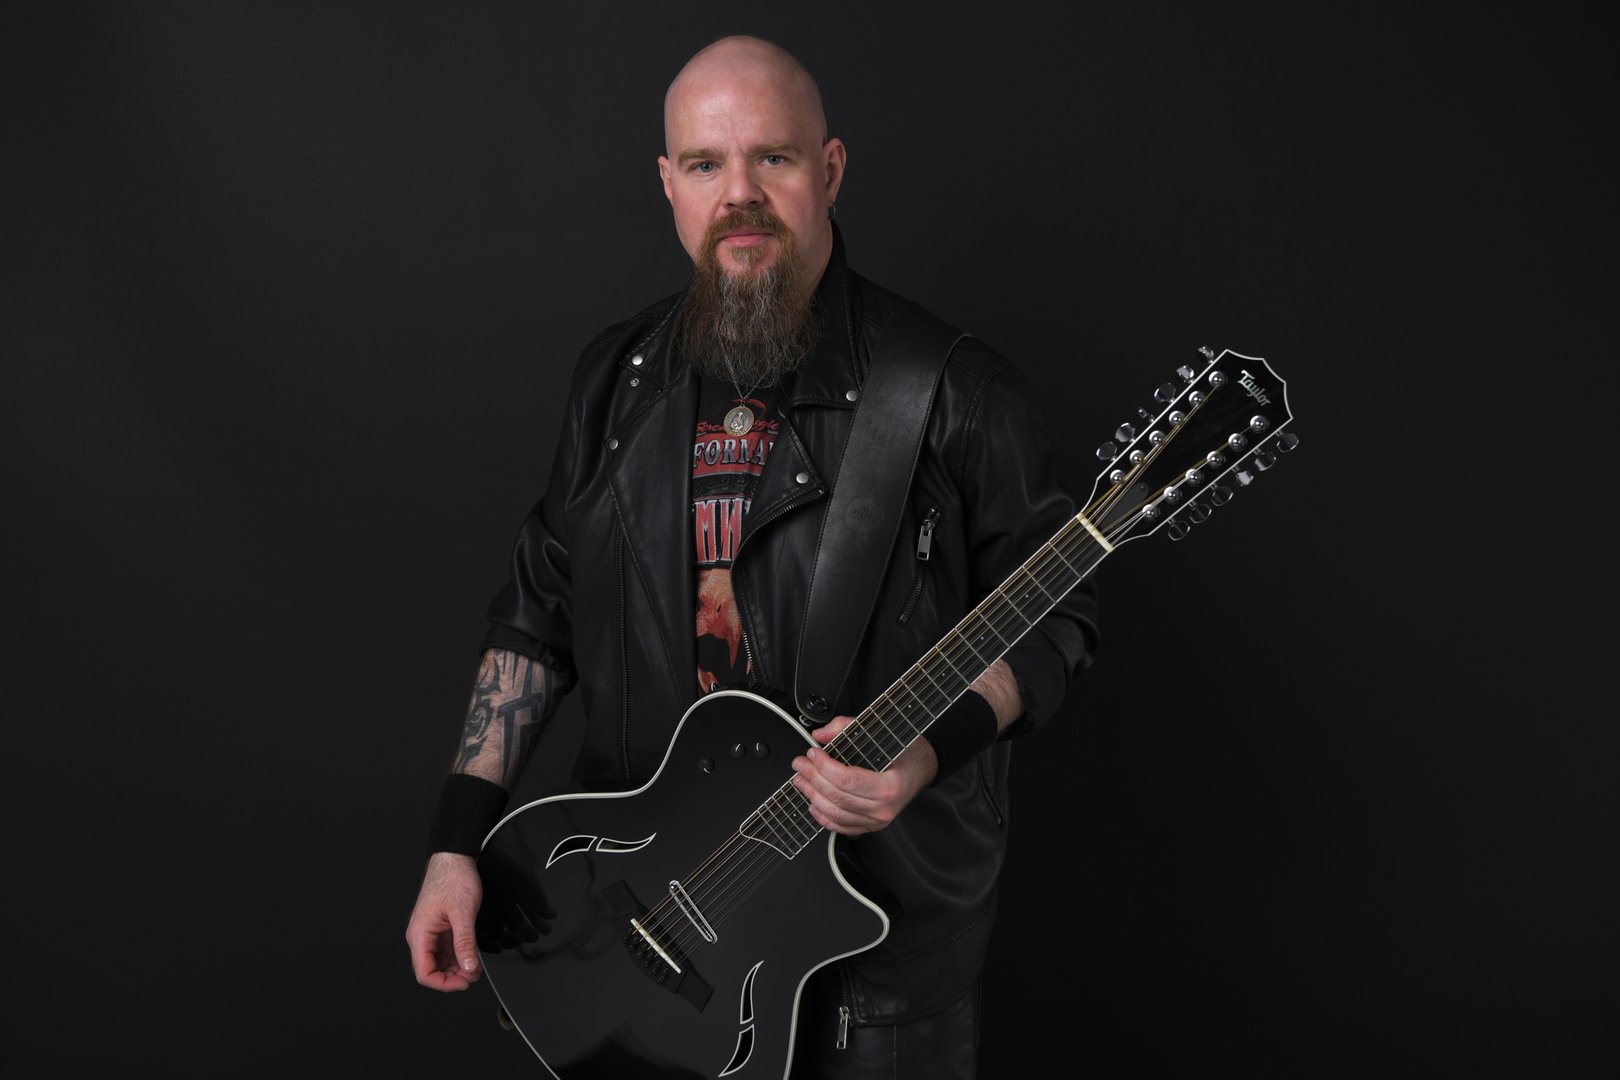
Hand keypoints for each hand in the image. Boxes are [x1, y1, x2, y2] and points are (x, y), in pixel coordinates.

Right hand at [406, 851, 483, 991]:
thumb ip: (465, 943)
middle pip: (432, 970)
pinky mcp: (440, 928)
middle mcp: (421, 935)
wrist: (455, 857)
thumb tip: (468, 968)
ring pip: (440, 961)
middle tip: (473, 975)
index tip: (463, 983)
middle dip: (453, 977)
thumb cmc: (453, 878)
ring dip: (457, 968)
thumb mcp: (463, 913)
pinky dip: (459, 956)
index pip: (425, 973)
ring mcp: (430, 932)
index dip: (444, 984)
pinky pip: (447, 950)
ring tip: (475, 967)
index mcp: (420, 934)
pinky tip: (472, 957)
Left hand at [790, 714, 936, 835]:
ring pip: (836, 814)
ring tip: (801, 780)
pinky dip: (823, 817)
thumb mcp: (882, 733)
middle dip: (813, 778)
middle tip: (800, 764)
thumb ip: (848, 728)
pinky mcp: (870, 826)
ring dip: (812, 796)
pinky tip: (812, 803)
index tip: (813, 753)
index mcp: (890, 786)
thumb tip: (821, 734)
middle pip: (837, 797)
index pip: (847, 780)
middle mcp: (884, 808)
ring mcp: (877, 821)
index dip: (824, 767)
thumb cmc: (906, 753)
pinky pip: (841, 827)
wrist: (922, 769)